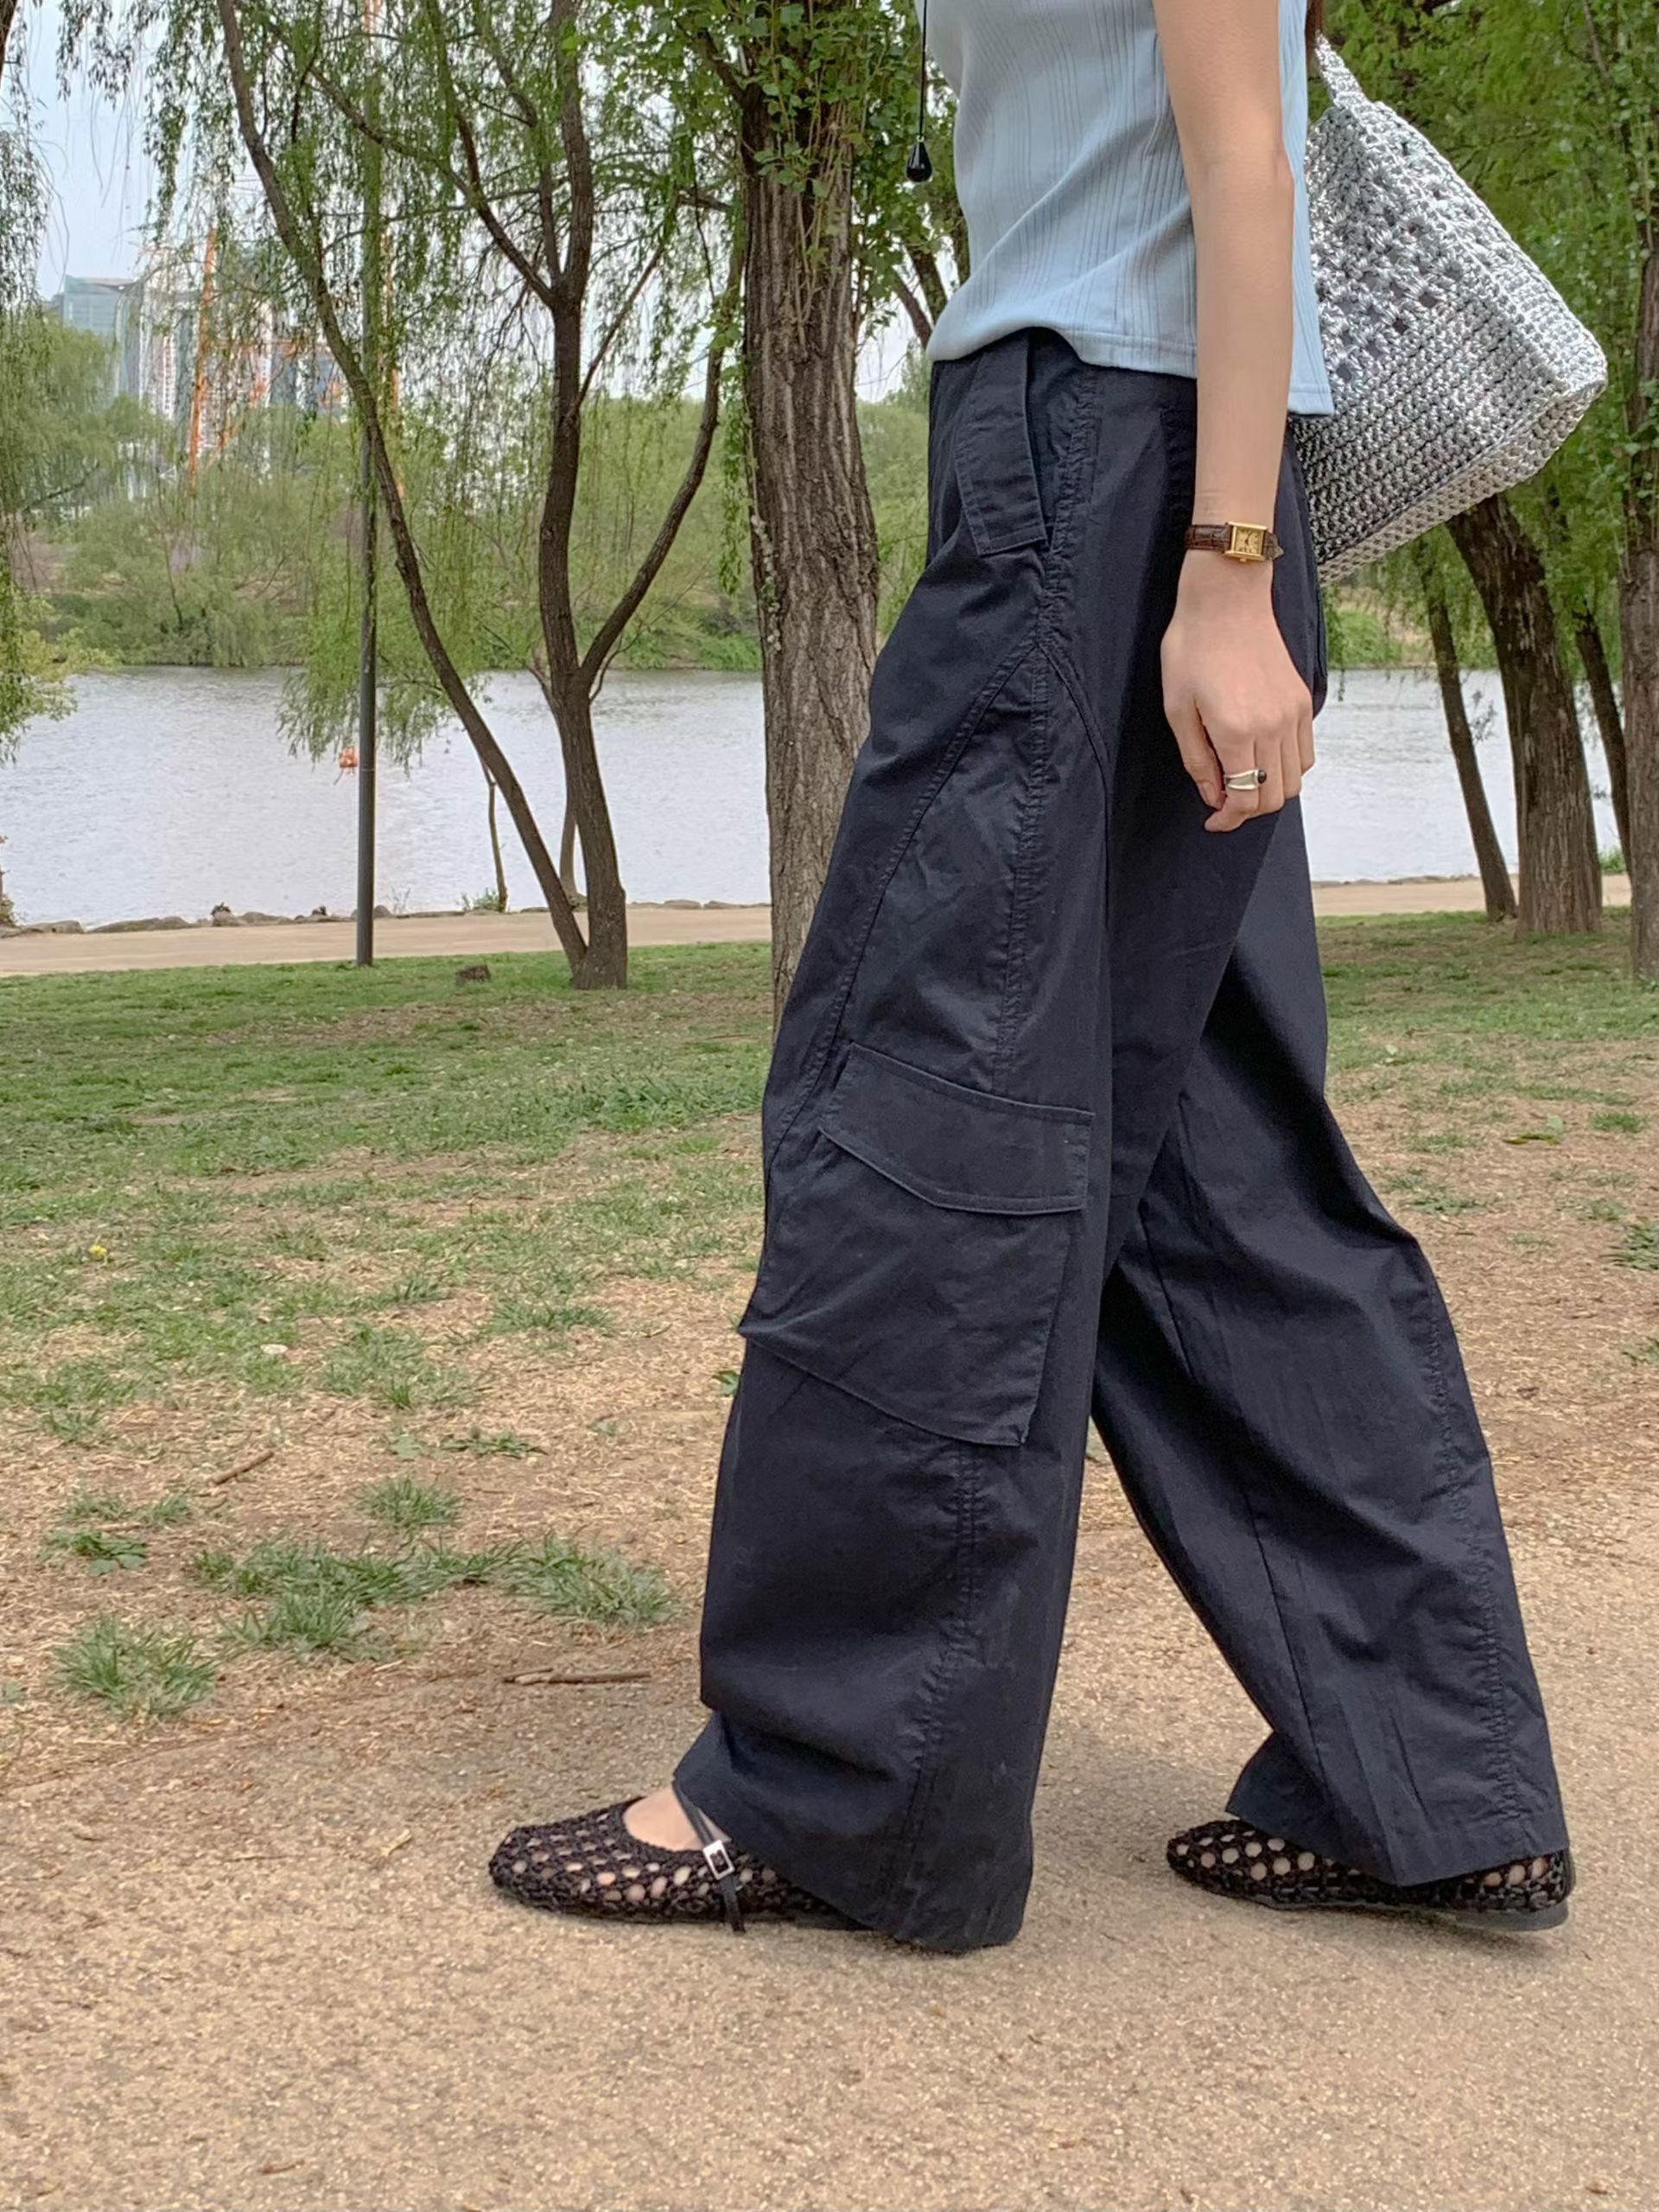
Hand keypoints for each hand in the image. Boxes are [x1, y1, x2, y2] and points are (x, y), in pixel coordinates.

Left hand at [1160, 553, 1315, 832]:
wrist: (1227, 597)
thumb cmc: (1193, 646)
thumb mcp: (1177, 707)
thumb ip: (1196, 758)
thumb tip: (1213, 796)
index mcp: (1237, 731)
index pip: (1245, 800)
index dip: (1229, 820)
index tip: (1213, 821)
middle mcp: (1273, 726)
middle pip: (1274, 797)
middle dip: (1248, 811)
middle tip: (1223, 803)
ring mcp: (1293, 713)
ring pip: (1296, 779)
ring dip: (1270, 790)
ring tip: (1242, 780)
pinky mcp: (1303, 699)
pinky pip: (1305, 752)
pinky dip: (1287, 767)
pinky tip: (1262, 757)